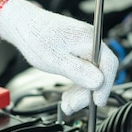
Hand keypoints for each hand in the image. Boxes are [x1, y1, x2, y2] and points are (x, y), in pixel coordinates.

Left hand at [0, 0, 117, 114]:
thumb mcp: (55, 59)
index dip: (105, 86)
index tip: (98, 101)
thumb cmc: (35, 36)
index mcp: (89, 39)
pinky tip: (68, 95)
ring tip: (67, 104)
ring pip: (91, 75)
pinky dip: (77, 85)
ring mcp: (85, 47)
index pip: (109, 64)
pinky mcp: (78, 53)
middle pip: (100, 72)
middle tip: (73, 106)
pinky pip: (84, 72)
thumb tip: (99, 82)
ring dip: (81, 92)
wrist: (23, 24)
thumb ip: (78, 71)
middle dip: (87, 93)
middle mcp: (90, 42)